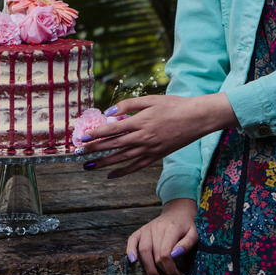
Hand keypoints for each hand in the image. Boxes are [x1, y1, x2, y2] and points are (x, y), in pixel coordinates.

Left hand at [80, 93, 235, 177]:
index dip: (95, 134)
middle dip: (94, 150)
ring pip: (121, 159)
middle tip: (78, 154)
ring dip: (103, 163)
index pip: (111, 130)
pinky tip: (111, 175)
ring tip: (89, 167)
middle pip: (113, 146)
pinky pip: (136, 167)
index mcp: (140, 122)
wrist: (196, 118)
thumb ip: (128, 105)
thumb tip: (109, 113)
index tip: (82, 138)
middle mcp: (142, 138)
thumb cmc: (174, 105)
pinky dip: (122, 172)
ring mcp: (149, 149)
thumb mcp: (150, 99)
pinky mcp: (156, 156)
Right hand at [127, 198, 197, 274]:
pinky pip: (132, 239)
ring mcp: (148, 228)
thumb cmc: (186, 225)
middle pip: (155, 255)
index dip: (171, 269)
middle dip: (163, 270)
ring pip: (143, 250)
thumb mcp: (194, 233)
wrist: (178, 211)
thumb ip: (187, 244)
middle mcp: (157, 228)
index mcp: (171, 228)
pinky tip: (132, 261)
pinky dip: (130, 250)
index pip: (166, 253)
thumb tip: (175, 255)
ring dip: (148, 267)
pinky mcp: (141, 229)